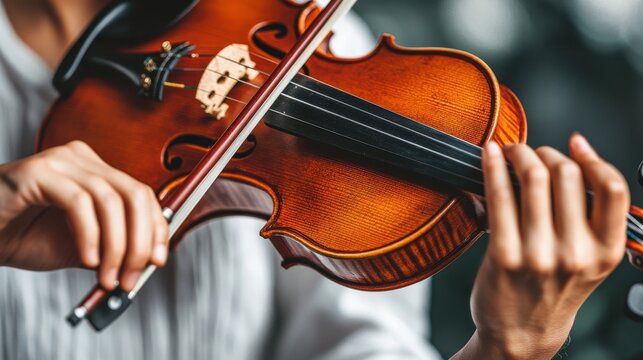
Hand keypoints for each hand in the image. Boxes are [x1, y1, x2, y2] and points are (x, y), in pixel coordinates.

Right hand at [0, 141, 168, 290]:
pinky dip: (90, 236)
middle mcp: (82, 159)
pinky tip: (87, 259)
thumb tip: (147, 262)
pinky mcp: (38, 172)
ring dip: (117, 247)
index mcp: (96, 171)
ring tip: (108, 277)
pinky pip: (79, 203)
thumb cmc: (22, 235)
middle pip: (135, 195)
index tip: (158, 261)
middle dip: (142, 241)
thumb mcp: (81, 246)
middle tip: (134, 276)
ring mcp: (61, 161)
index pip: (142, 195)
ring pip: (111, 201)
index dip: (157, 229)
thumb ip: (113, 247)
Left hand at [453, 134, 629, 358]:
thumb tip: (575, 156)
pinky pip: (500, 195)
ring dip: (519, 153)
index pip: (612, 188)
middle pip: (567, 175)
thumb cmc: (552, 288)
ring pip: (534, 178)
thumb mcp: (588, 261)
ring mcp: (539, 255)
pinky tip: (489, 154)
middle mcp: (576, 254)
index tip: (575, 143)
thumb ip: (589, 218)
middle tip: (531, 152)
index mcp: (605, 252)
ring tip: (511, 151)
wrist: (520, 332)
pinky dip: (493, 166)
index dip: (592, 157)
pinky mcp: (504, 255)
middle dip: (546, 152)